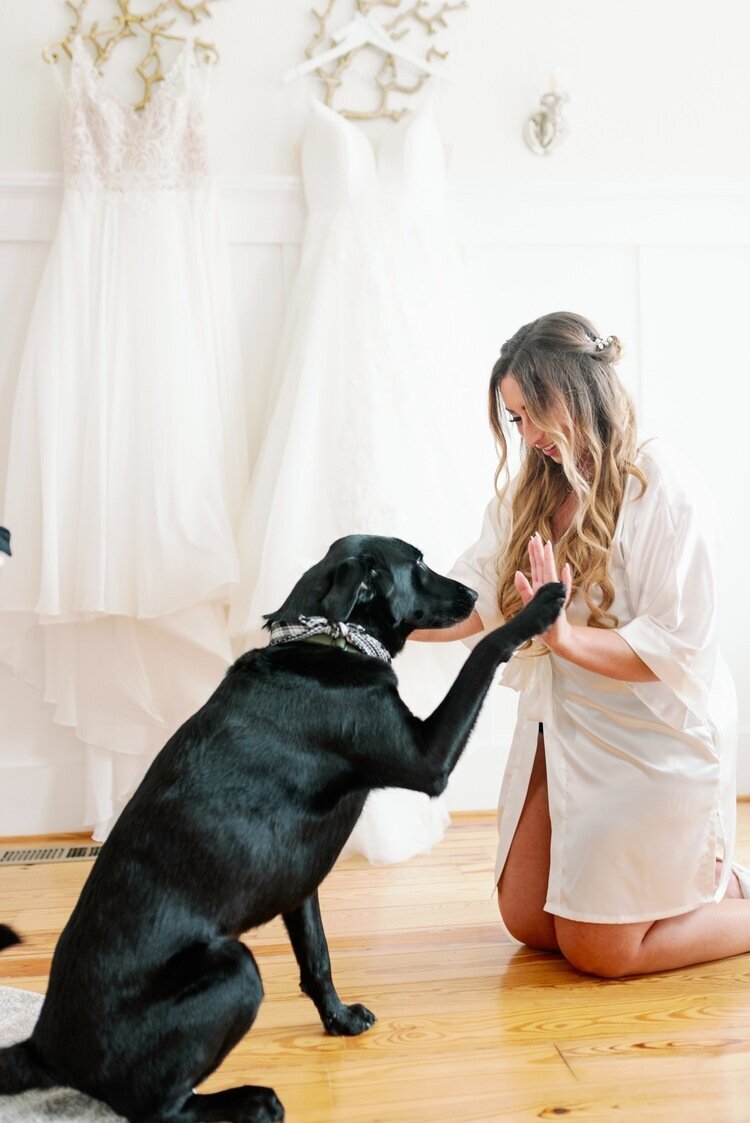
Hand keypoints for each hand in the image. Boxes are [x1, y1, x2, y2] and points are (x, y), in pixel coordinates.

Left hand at [514, 534, 572, 652]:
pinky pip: (563, 588)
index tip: (532, 539)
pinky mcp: (560, 602)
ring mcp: (555, 593)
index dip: (534, 553)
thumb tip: (517, 573)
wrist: (553, 636)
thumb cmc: (542, 619)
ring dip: (550, 559)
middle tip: (538, 535)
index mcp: (539, 586)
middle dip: (540, 550)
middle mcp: (548, 587)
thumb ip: (523, 588)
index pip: (536, 566)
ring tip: (548, 546)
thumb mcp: (529, 602)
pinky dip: (565, 579)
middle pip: (543, 565)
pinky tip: (565, 568)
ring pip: (552, 572)